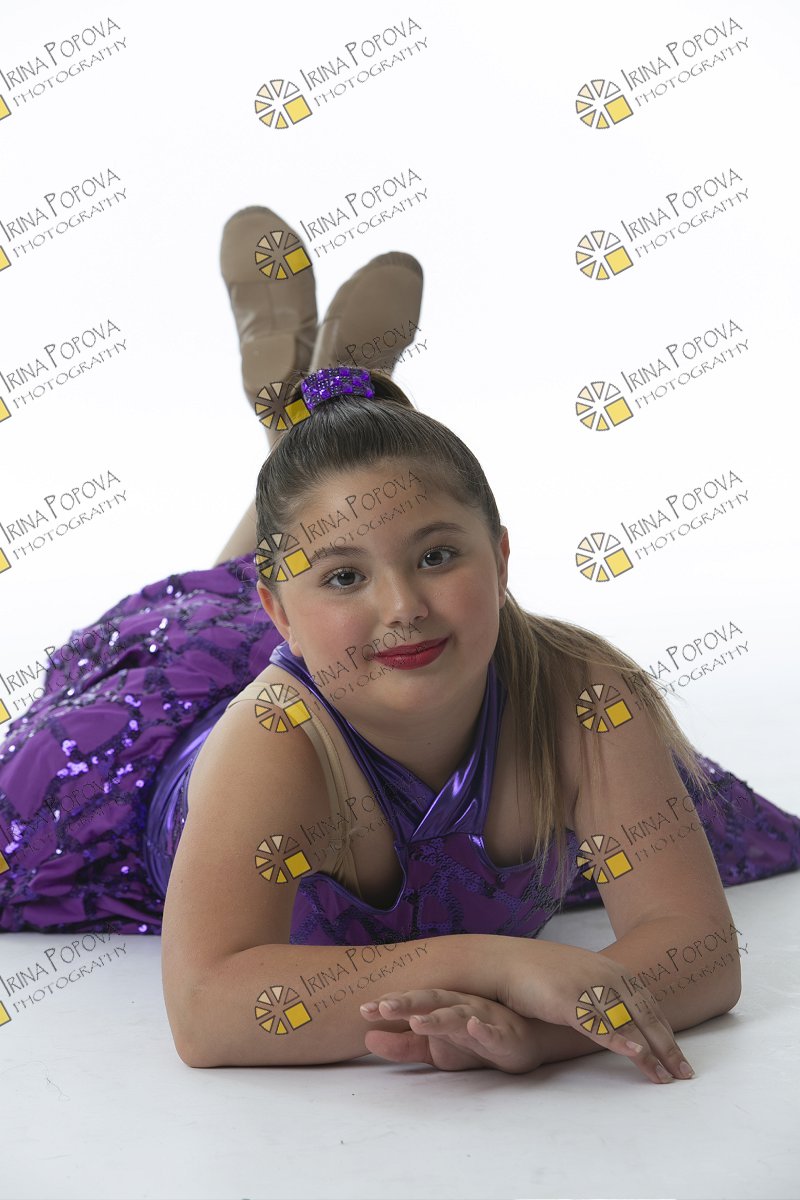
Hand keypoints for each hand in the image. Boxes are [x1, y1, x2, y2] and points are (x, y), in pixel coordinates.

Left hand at [360, 989, 543, 1073]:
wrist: (520, 1045)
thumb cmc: (471, 1043)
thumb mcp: (432, 1049)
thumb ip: (402, 1045)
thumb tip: (367, 1038)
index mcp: (440, 1008)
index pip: (411, 1003)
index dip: (389, 1004)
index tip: (363, 1010)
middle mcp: (458, 1006)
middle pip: (431, 1001)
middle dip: (407, 1003)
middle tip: (383, 1008)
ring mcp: (481, 1018)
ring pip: (458, 1014)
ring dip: (438, 1017)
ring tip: (418, 1021)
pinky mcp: (503, 1036)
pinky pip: (492, 1032)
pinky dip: (483, 1028)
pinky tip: (474, 1026)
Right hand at [498, 939, 694, 1084]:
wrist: (506, 960)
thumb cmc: (539, 971)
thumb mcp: (579, 976)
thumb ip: (601, 991)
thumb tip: (616, 1011)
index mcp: (613, 970)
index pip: (649, 1006)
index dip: (666, 1032)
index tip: (678, 1055)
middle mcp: (607, 977)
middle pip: (647, 1017)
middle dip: (668, 1048)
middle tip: (684, 1074)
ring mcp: (589, 988)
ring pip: (629, 1025)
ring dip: (651, 1053)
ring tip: (666, 1077)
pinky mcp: (569, 1002)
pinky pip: (601, 1026)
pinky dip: (622, 1041)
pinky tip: (637, 1055)